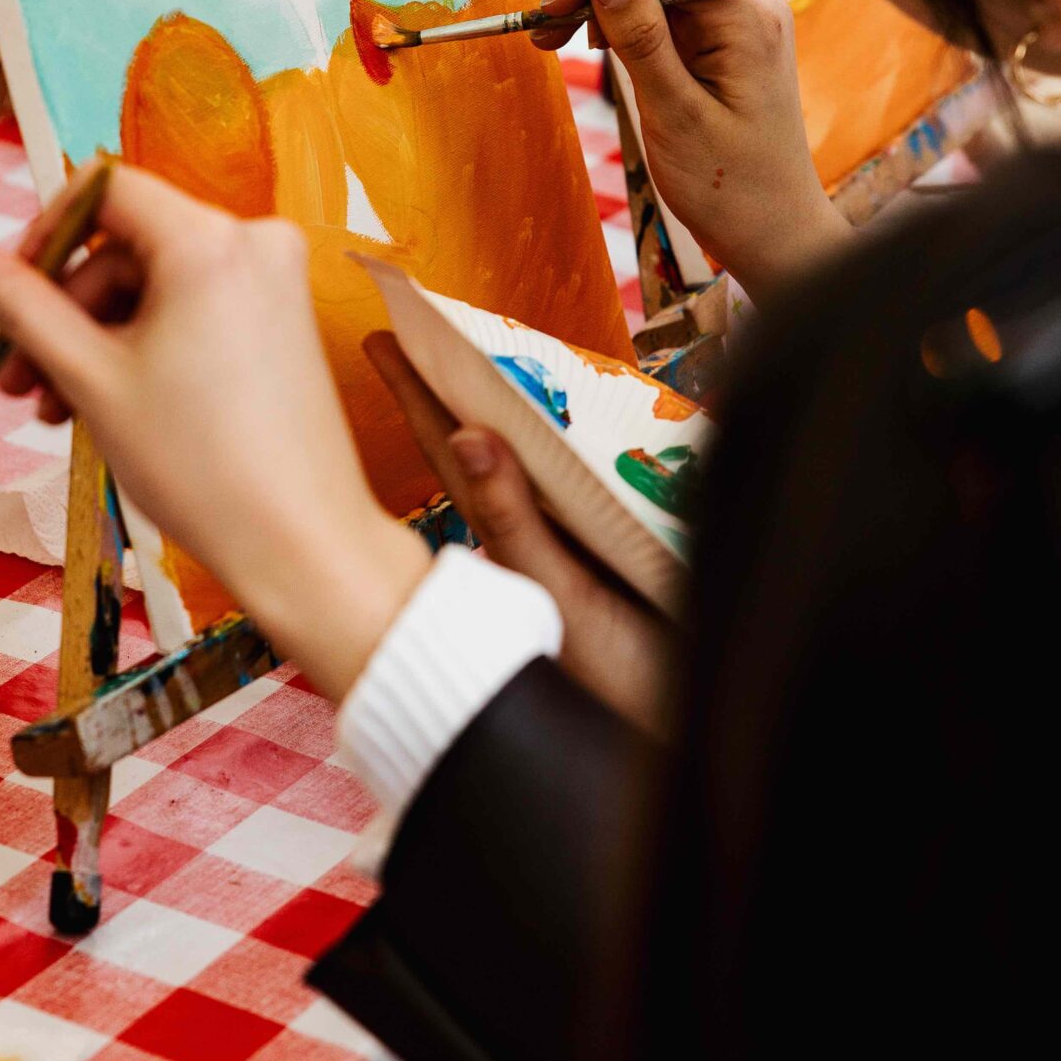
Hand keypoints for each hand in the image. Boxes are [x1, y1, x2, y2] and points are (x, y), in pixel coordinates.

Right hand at [0, 166, 428, 701]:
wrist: (302, 545)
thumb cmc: (201, 466)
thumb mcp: (89, 376)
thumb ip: (14, 302)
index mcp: (209, 239)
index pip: (102, 188)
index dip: (41, 235)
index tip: (3, 292)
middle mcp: (253, 241)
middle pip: (125, 244)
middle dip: (62, 309)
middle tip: (19, 381)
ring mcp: (275, 280)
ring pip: (155, 283)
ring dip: (96, 338)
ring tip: (58, 411)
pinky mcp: (282, 318)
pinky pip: (193, 307)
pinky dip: (145, 345)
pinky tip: (109, 406)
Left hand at [367, 334, 675, 735]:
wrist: (681, 740)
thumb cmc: (616, 684)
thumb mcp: (561, 596)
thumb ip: (515, 522)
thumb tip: (466, 434)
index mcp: (509, 538)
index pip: (451, 447)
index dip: (416, 392)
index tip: (378, 338)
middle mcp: (537, 531)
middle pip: (487, 440)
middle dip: (452, 383)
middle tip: (416, 320)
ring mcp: (579, 540)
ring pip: (534, 455)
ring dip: (507, 403)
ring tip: (477, 348)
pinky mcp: (628, 545)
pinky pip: (586, 479)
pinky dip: (572, 440)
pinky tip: (571, 415)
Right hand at [529, 0, 848, 304]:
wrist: (774, 234)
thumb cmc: (729, 187)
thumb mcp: (676, 114)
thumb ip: (642, 39)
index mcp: (744, 14)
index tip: (548, 12)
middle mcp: (748, 4)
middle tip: (546, 31)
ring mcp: (738, 22)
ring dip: (605, 2)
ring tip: (560, 42)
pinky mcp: (725, 43)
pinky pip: (668, 12)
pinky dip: (626, 23)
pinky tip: (597, 46)